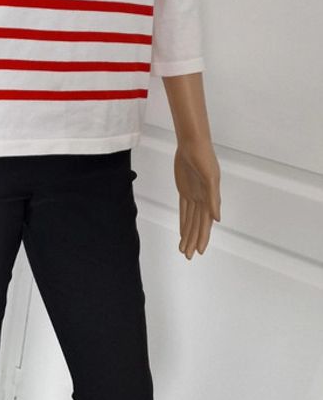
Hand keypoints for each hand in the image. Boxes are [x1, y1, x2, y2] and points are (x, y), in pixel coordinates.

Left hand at [174, 139, 220, 258]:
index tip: (199, 251)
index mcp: (210, 199)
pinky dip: (184, 221)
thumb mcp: (209, 177)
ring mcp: (194, 195)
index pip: (205, 223)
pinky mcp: (185, 190)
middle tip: (188, 256)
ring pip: (190, 220)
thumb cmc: (204, 158)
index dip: (202, 237)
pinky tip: (182, 231)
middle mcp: (203, 199)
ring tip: (184, 249)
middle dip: (193, 240)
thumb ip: (213, 198)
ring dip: (188, 234)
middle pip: (197, 225)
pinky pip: (184, 210)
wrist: (192, 144)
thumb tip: (217, 219)